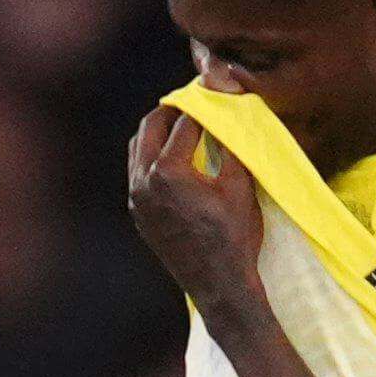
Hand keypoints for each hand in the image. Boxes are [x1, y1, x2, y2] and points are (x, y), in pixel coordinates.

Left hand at [126, 104, 265, 317]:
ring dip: (158, 132)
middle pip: (151, 126)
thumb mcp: (240, 184)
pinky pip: (137, 174)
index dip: (203, 102)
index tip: (214, 90)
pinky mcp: (137, 215)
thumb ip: (231, 142)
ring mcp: (135, 201)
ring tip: (183, 126)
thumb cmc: (234, 236)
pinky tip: (174, 157)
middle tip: (194, 102)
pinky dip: (152, 157)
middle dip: (173, 110)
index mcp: (167, 171)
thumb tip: (230, 111)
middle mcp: (143, 183)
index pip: (185, 121)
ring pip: (138, 149)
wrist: (220, 285)